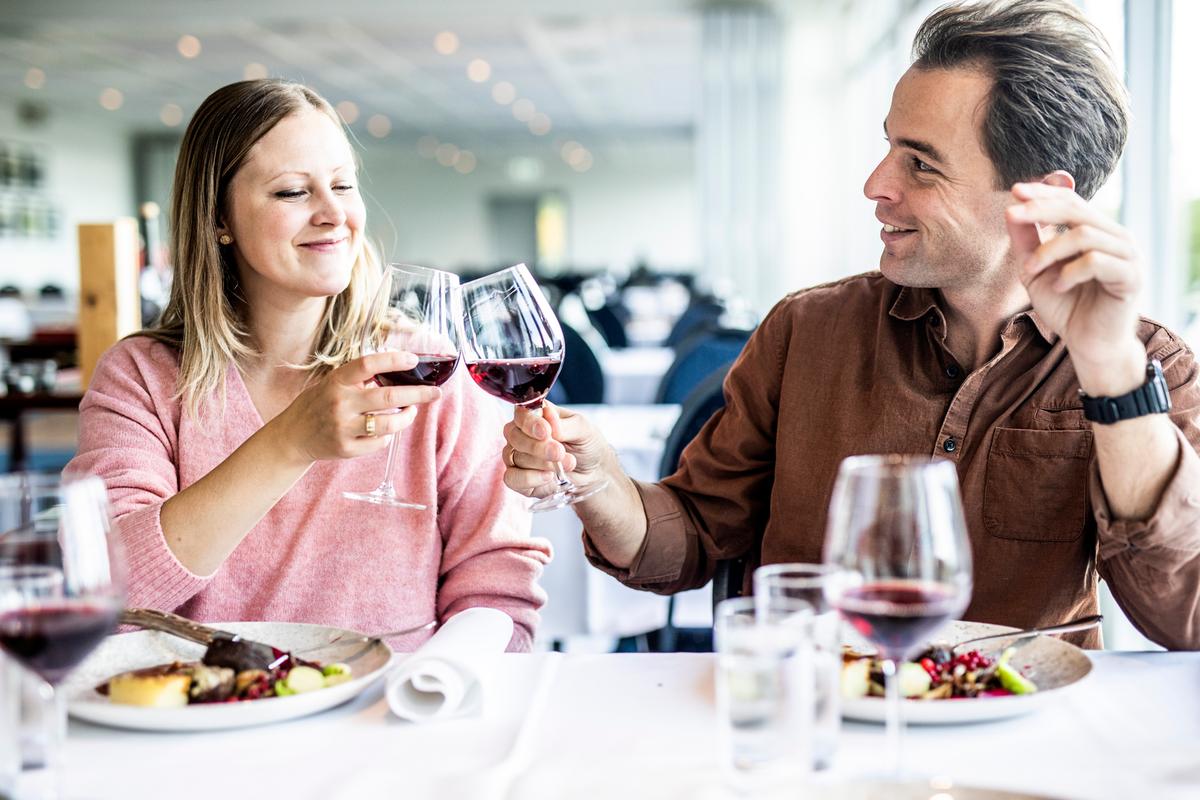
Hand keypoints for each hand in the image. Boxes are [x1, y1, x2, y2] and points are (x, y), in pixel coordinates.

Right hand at [273, 351, 441, 462]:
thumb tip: (397, 365)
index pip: (367, 364)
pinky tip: (384, 430)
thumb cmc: (319, 404)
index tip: (413, 359)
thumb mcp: (333, 383)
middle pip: (388, 397)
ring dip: (407, 418)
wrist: (293, 435)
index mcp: (337, 381)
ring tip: (412, 411)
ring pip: (389, 424)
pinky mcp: (346, 448)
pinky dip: (387, 435)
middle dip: (418, 394)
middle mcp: (340, 403)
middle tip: (436, 393)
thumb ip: (359, 377)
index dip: (393, 360)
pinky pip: (379, 442)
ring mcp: (343, 427)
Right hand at [502, 403, 610, 497]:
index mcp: (536, 415)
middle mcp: (522, 434)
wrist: (594, 472)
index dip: (530, 423)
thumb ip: (565, 425)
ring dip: (543, 463)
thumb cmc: (587, 445)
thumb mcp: (585, 430)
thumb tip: (548, 419)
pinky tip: (548, 477)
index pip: (521, 414)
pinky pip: (512, 478)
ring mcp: (517, 456)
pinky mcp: (518, 478)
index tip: (546, 431)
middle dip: (538, 446)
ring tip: (567, 464)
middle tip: (559, 452)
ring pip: (516, 457)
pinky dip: (529, 479)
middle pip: (514, 436)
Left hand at [1006, 181, 1145, 393]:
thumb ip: (1026, 241)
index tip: (1014, 191)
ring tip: (1032, 269)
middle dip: (1040, 209)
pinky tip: (1059, 286)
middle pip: (1076, 210)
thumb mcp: (1035, 270)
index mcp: (1097, 231)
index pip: (1070, 201)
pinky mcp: (1131, 277)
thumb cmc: (1065, 306)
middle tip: (1012, 214)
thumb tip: (1010, 209)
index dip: (1043, 193)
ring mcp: (1128, 255)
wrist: (1088, 343)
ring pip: (1084, 234)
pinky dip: (1070, 272)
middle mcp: (1116, 237)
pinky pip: (1096, 261)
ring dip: (1049, 250)